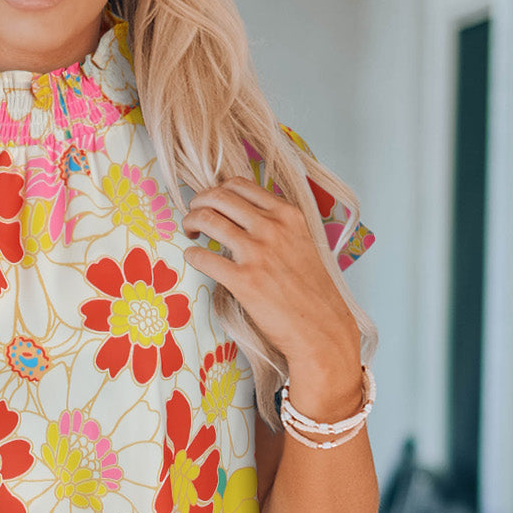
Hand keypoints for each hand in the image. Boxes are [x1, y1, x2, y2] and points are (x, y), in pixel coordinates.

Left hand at [181, 176, 358, 368]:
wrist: (322, 329)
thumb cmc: (313, 292)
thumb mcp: (303, 243)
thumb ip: (278, 226)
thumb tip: (245, 217)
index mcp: (288, 215)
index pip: (240, 184)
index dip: (217, 190)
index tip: (211, 202)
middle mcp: (272, 227)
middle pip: (218, 196)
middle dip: (198, 202)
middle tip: (194, 216)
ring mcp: (257, 253)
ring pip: (207, 219)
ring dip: (190, 223)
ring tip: (191, 234)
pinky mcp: (243, 281)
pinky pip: (202, 257)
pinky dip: (192, 255)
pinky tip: (194, 259)